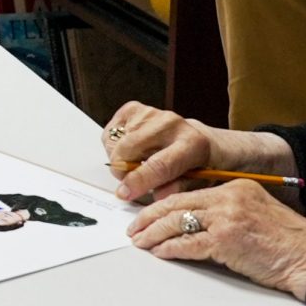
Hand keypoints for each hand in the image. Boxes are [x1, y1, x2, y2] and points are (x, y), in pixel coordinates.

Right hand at [103, 102, 217, 201]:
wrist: (196, 140)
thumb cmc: (195, 165)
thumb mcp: (195, 184)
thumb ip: (176, 190)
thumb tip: (157, 196)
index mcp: (192, 144)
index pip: (159, 164)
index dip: (138, 181)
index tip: (124, 193)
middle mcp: (170, 123)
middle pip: (129, 149)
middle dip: (122, 170)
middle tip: (130, 181)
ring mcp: (150, 113)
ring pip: (116, 142)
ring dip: (119, 159)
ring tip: (135, 163)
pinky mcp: (133, 108)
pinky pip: (109, 133)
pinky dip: (114, 146)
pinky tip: (131, 150)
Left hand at [126, 180, 305, 298]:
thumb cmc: (288, 243)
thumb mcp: (254, 214)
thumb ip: (226, 211)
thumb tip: (192, 223)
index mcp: (236, 186)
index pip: (188, 192)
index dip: (163, 204)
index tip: (148, 213)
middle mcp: (229, 196)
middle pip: (177, 203)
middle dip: (149, 217)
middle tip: (134, 228)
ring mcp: (228, 217)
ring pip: (177, 222)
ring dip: (153, 234)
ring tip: (140, 242)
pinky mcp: (227, 239)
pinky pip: (188, 244)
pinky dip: (169, 249)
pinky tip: (159, 253)